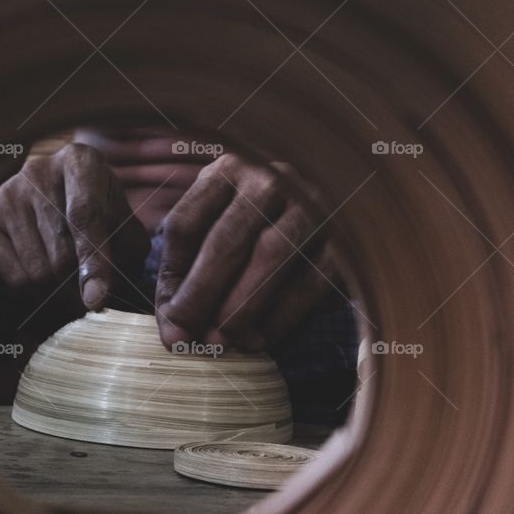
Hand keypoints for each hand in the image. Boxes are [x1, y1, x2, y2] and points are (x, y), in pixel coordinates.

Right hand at [0, 143, 148, 307]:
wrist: (43, 198)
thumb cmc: (96, 212)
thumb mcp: (122, 221)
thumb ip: (125, 252)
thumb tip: (97, 295)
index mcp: (79, 162)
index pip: (85, 214)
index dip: (94, 260)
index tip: (97, 299)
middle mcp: (39, 170)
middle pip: (61, 253)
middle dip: (79, 280)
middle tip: (89, 280)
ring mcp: (9, 195)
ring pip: (38, 271)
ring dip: (59, 288)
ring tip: (67, 270)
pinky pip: (16, 279)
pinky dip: (37, 291)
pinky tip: (43, 268)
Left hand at [155, 154, 344, 351]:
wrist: (333, 206)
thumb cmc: (256, 225)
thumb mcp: (216, 226)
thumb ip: (186, 269)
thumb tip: (174, 331)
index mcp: (226, 171)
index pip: (186, 224)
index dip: (173, 278)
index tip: (170, 321)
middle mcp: (270, 179)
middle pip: (226, 240)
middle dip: (203, 296)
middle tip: (190, 339)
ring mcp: (311, 204)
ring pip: (271, 256)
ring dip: (242, 307)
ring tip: (223, 342)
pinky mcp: (342, 238)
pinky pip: (310, 280)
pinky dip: (282, 316)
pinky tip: (261, 339)